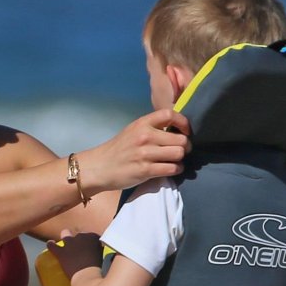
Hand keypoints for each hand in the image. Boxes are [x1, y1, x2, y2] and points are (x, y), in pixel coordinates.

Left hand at [51, 229, 103, 275]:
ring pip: (65, 233)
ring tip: (67, 245)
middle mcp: (81, 236)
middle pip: (80, 235)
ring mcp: (70, 243)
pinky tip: (50, 244)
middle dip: (79, 239)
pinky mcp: (61, 251)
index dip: (91, 242)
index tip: (92, 248)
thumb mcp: (102, 256)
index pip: (92, 236)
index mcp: (93, 237)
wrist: (86, 275)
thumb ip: (99, 251)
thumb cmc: (97, 268)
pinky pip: (52, 245)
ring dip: (66, 238)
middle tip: (80, 248)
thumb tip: (98, 251)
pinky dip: (51, 245)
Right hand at [76, 109, 192, 192]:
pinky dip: (176, 170)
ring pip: (178, 154)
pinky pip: (172, 169)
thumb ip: (152, 128)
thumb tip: (176, 129)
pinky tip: (171, 169)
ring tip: (174, 161)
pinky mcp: (146, 170)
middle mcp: (145, 136)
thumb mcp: (133, 131)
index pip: (169, 114)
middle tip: (181, 150)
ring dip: (180, 159)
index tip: (185, 131)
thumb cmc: (118, 149)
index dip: (183, 122)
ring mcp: (145, 154)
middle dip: (185, 146)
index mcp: (142, 123)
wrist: (100, 167)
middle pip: (180, 139)